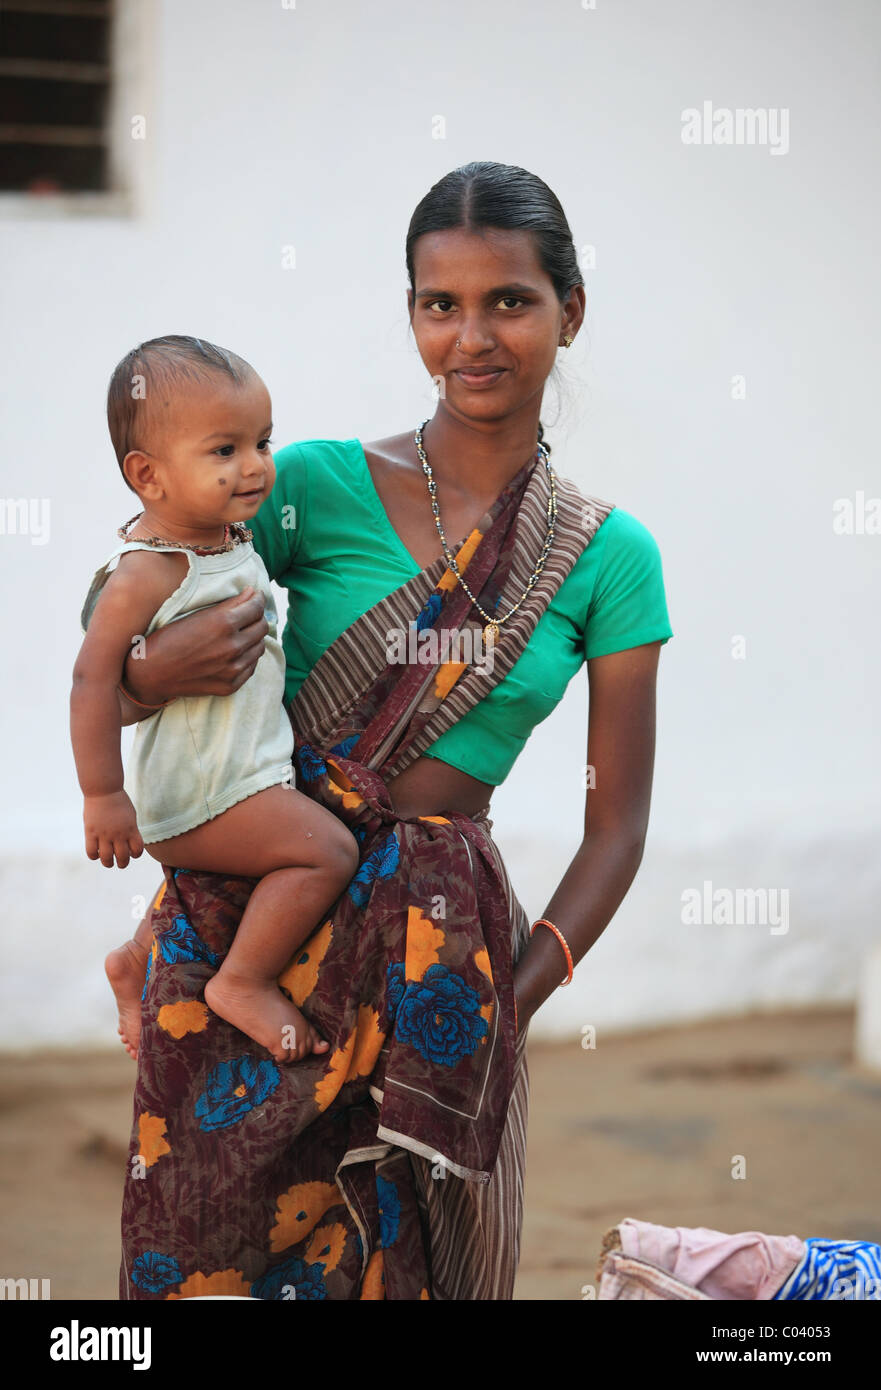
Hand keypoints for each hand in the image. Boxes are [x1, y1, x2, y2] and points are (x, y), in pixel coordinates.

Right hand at [84, 791, 144, 867]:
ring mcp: (104, 834)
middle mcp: (119, 834)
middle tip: (120, 862)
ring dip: (108, 863)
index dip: (135, 854)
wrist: (104, 790)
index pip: (137, 850)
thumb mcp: (131, 815)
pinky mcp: (91, 832)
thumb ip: (131, 830)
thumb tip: (130, 844)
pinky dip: (94, 856)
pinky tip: (96, 852)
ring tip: (108, 861)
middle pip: (123, 858)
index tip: (132, 852)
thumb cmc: (119, 801)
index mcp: (131, 829)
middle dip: (123, 863)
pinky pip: (91, 852)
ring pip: (106, 858)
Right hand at [122, 586, 267, 703]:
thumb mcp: (196, 614)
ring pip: (259, 648)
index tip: (255, 597)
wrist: (150, 673)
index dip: (258, 599)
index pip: (256, 607)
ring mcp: (233, 669)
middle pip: (262, 627)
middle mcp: (232, 647)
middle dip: (257, 617)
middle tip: (248, 614)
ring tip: (241, 633)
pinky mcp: (230, 685)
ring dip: (253, 638)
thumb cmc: (168, 638)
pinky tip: (234, 652)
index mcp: (224, 624)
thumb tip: (253, 593)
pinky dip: (247, 657)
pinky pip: (251, 667)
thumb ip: (229, 604)